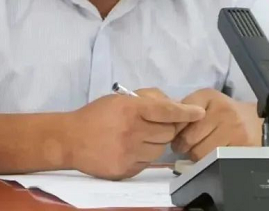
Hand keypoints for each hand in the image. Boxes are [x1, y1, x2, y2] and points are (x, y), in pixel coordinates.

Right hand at [66, 92, 204, 179]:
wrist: (70, 139)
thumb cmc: (97, 115)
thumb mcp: (119, 99)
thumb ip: (146, 98)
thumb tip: (171, 104)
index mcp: (131, 110)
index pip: (166, 111)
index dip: (185, 112)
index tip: (199, 113)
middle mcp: (132, 132)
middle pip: (168, 132)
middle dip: (166, 127)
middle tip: (153, 124)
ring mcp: (129, 153)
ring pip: (160, 149)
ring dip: (156, 142)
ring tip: (139, 136)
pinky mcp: (126, 170)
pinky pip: (148, 163)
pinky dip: (145, 155)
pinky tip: (130, 148)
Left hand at [171, 89, 259, 160]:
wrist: (254, 121)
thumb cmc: (222, 112)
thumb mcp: (204, 102)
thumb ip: (184, 110)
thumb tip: (164, 126)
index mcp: (207, 96)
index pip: (180, 117)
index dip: (174, 129)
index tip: (175, 133)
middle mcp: (221, 110)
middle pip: (188, 139)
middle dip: (182, 146)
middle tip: (184, 146)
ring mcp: (233, 128)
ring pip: (200, 153)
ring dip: (194, 155)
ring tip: (198, 150)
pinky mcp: (241, 145)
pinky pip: (214, 161)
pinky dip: (209, 161)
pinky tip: (211, 154)